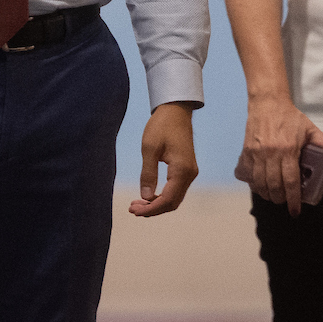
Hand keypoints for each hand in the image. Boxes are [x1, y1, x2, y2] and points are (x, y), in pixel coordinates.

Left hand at [130, 101, 198, 217]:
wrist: (176, 111)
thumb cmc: (161, 126)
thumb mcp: (149, 148)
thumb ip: (148, 174)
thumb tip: (145, 197)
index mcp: (182, 169)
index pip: (167, 199)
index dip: (150, 209)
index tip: (133, 211)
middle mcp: (190, 174)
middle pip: (172, 202)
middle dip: (152, 209)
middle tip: (132, 209)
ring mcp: (190, 172)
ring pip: (174, 198)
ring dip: (157, 204)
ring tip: (137, 203)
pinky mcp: (187, 170)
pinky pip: (175, 190)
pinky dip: (162, 196)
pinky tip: (148, 195)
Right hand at [240, 90, 322, 214]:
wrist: (267, 103)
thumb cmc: (289, 116)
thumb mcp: (309, 128)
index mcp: (288, 149)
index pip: (290, 181)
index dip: (293, 199)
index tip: (295, 210)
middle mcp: (271, 153)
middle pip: (273, 186)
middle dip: (279, 199)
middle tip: (285, 201)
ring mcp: (256, 153)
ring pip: (259, 183)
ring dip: (266, 194)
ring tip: (273, 196)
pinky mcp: (246, 152)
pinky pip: (248, 175)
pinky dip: (254, 184)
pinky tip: (260, 186)